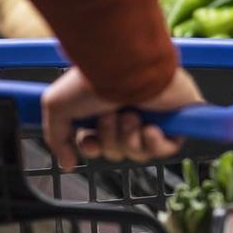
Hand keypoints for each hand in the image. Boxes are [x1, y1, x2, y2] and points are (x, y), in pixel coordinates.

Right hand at [42, 67, 202, 169]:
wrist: (127, 67)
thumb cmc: (92, 81)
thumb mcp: (57, 107)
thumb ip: (57, 138)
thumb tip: (67, 164)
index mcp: (102, 107)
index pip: (98, 143)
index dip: (93, 148)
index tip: (90, 143)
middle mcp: (127, 110)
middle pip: (117, 151)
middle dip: (111, 140)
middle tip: (111, 116)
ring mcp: (153, 115)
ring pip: (139, 152)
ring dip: (130, 139)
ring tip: (131, 116)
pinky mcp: (175, 118)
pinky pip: (166, 149)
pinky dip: (155, 144)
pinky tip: (150, 129)